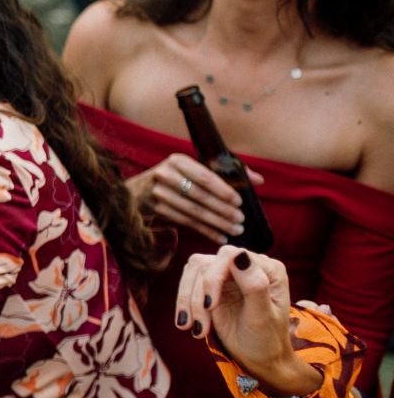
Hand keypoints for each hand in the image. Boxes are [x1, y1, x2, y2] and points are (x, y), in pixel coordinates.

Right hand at [127, 153, 258, 243]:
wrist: (138, 190)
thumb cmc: (178, 177)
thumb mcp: (198, 168)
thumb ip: (228, 172)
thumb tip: (259, 180)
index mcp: (178, 160)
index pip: (204, 176)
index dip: (223, 190)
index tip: (239, 201)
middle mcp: (165, 175)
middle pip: (199, 196)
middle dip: (222, 210)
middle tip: (240, 220)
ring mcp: (157, 193)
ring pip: (192, 211)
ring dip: (216, 223)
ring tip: (235, 230)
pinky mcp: (156, 209)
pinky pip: (185, 222)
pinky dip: (204, 231)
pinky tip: (219, 236)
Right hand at [175, 246, 315, 393]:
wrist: (259, 357)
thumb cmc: (267, 339)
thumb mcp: (263, 316)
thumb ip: (254, 285)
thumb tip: (238, 254)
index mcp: (267, 269)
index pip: (230, 256)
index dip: (213, 277)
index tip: (210, 306)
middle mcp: (247, 266)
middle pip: (205, 264)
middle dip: (197, 295)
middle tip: (198, 325)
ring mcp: (227, 274)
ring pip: (192, 272)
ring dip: (188, 301)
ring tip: (193, 328)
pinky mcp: (212, 286)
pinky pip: (188, 284)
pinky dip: (184, 304)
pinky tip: (189, 325)